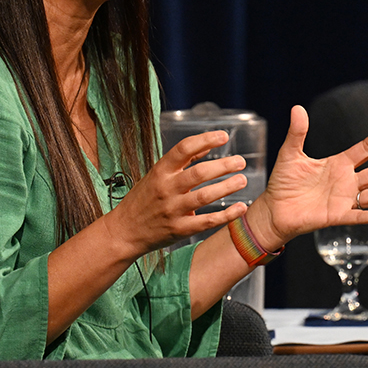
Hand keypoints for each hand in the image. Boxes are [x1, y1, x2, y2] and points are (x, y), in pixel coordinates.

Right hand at [103, 130, 248, 257]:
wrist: (125, 230)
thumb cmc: (143, 199)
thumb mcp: (156, 174)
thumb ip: (182, 161)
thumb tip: (207, 145)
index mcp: (160, 171)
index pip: (183, 149)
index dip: (205, 140)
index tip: (223, 136)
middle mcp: (166, 188)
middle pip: (198, 173)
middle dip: (223, 166)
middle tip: (240, 161)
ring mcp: (173, 210)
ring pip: (204, 196)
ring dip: (226, 187)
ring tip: (242, 180)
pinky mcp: (180, 229)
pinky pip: (207, 221)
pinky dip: (226, 215)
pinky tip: (240, 208)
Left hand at [246, 105, 367, 250]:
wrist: (274, 207)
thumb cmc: (283, 181)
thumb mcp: (290, 153)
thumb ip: (297, 132)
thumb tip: (297, 108)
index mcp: (337, 164)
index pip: (363, 150)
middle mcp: (346, 181)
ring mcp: (344, 199)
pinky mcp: (337, 215)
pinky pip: (360, 216)